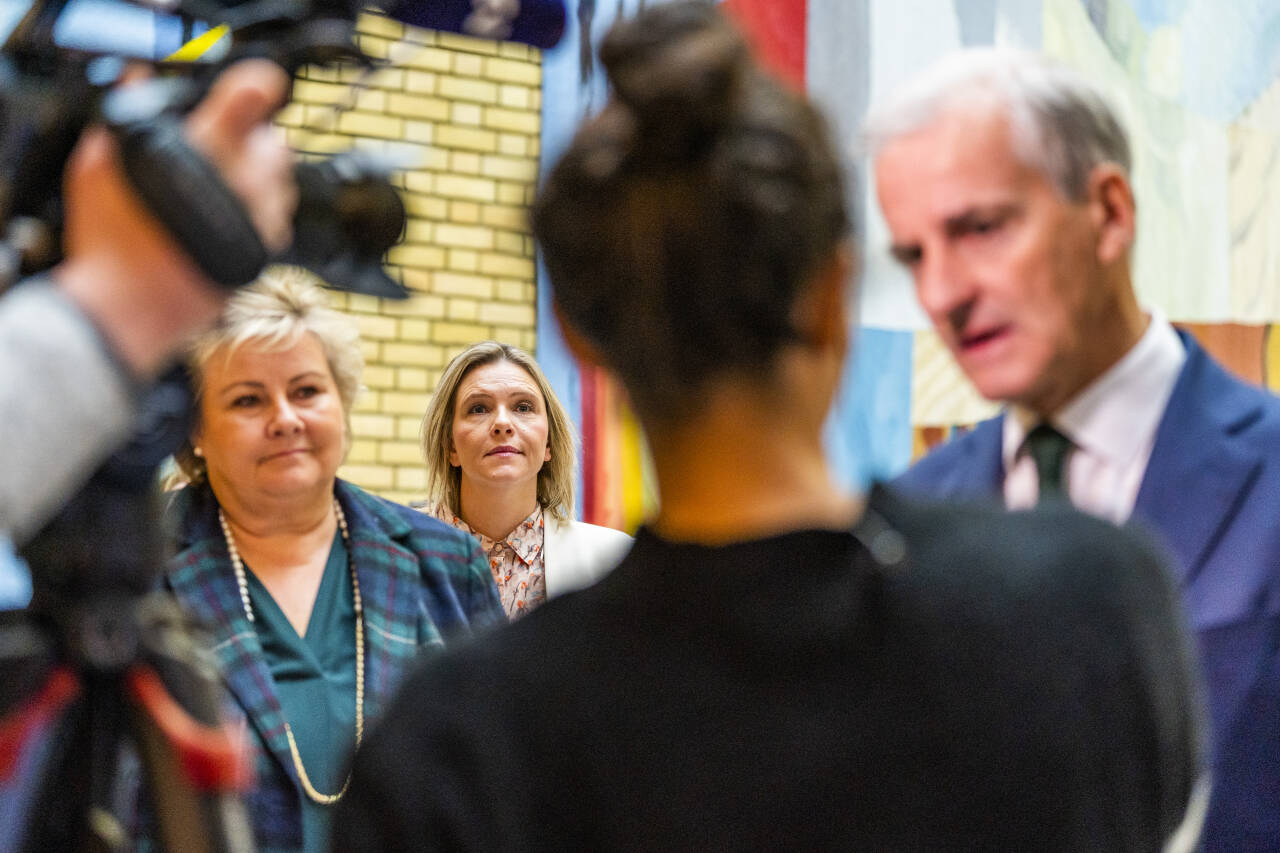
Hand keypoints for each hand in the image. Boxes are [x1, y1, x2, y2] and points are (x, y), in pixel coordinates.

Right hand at [56, 59, 295, 377]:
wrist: (129, 309)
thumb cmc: (109, 240)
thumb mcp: (99, 166)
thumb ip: (130, 117)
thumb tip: (140, 82)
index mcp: (207, 152)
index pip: (251, 97)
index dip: (256, 85)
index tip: (258, 84)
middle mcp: (245, 185)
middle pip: (275, 142)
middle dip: (253, 140)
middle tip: (220, 150)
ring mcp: (260, 222)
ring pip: (282, 183)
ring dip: (260, 179)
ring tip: (219, 189)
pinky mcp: (265, 254)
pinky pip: (278, 221)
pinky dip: (260, 214)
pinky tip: (225, 221)